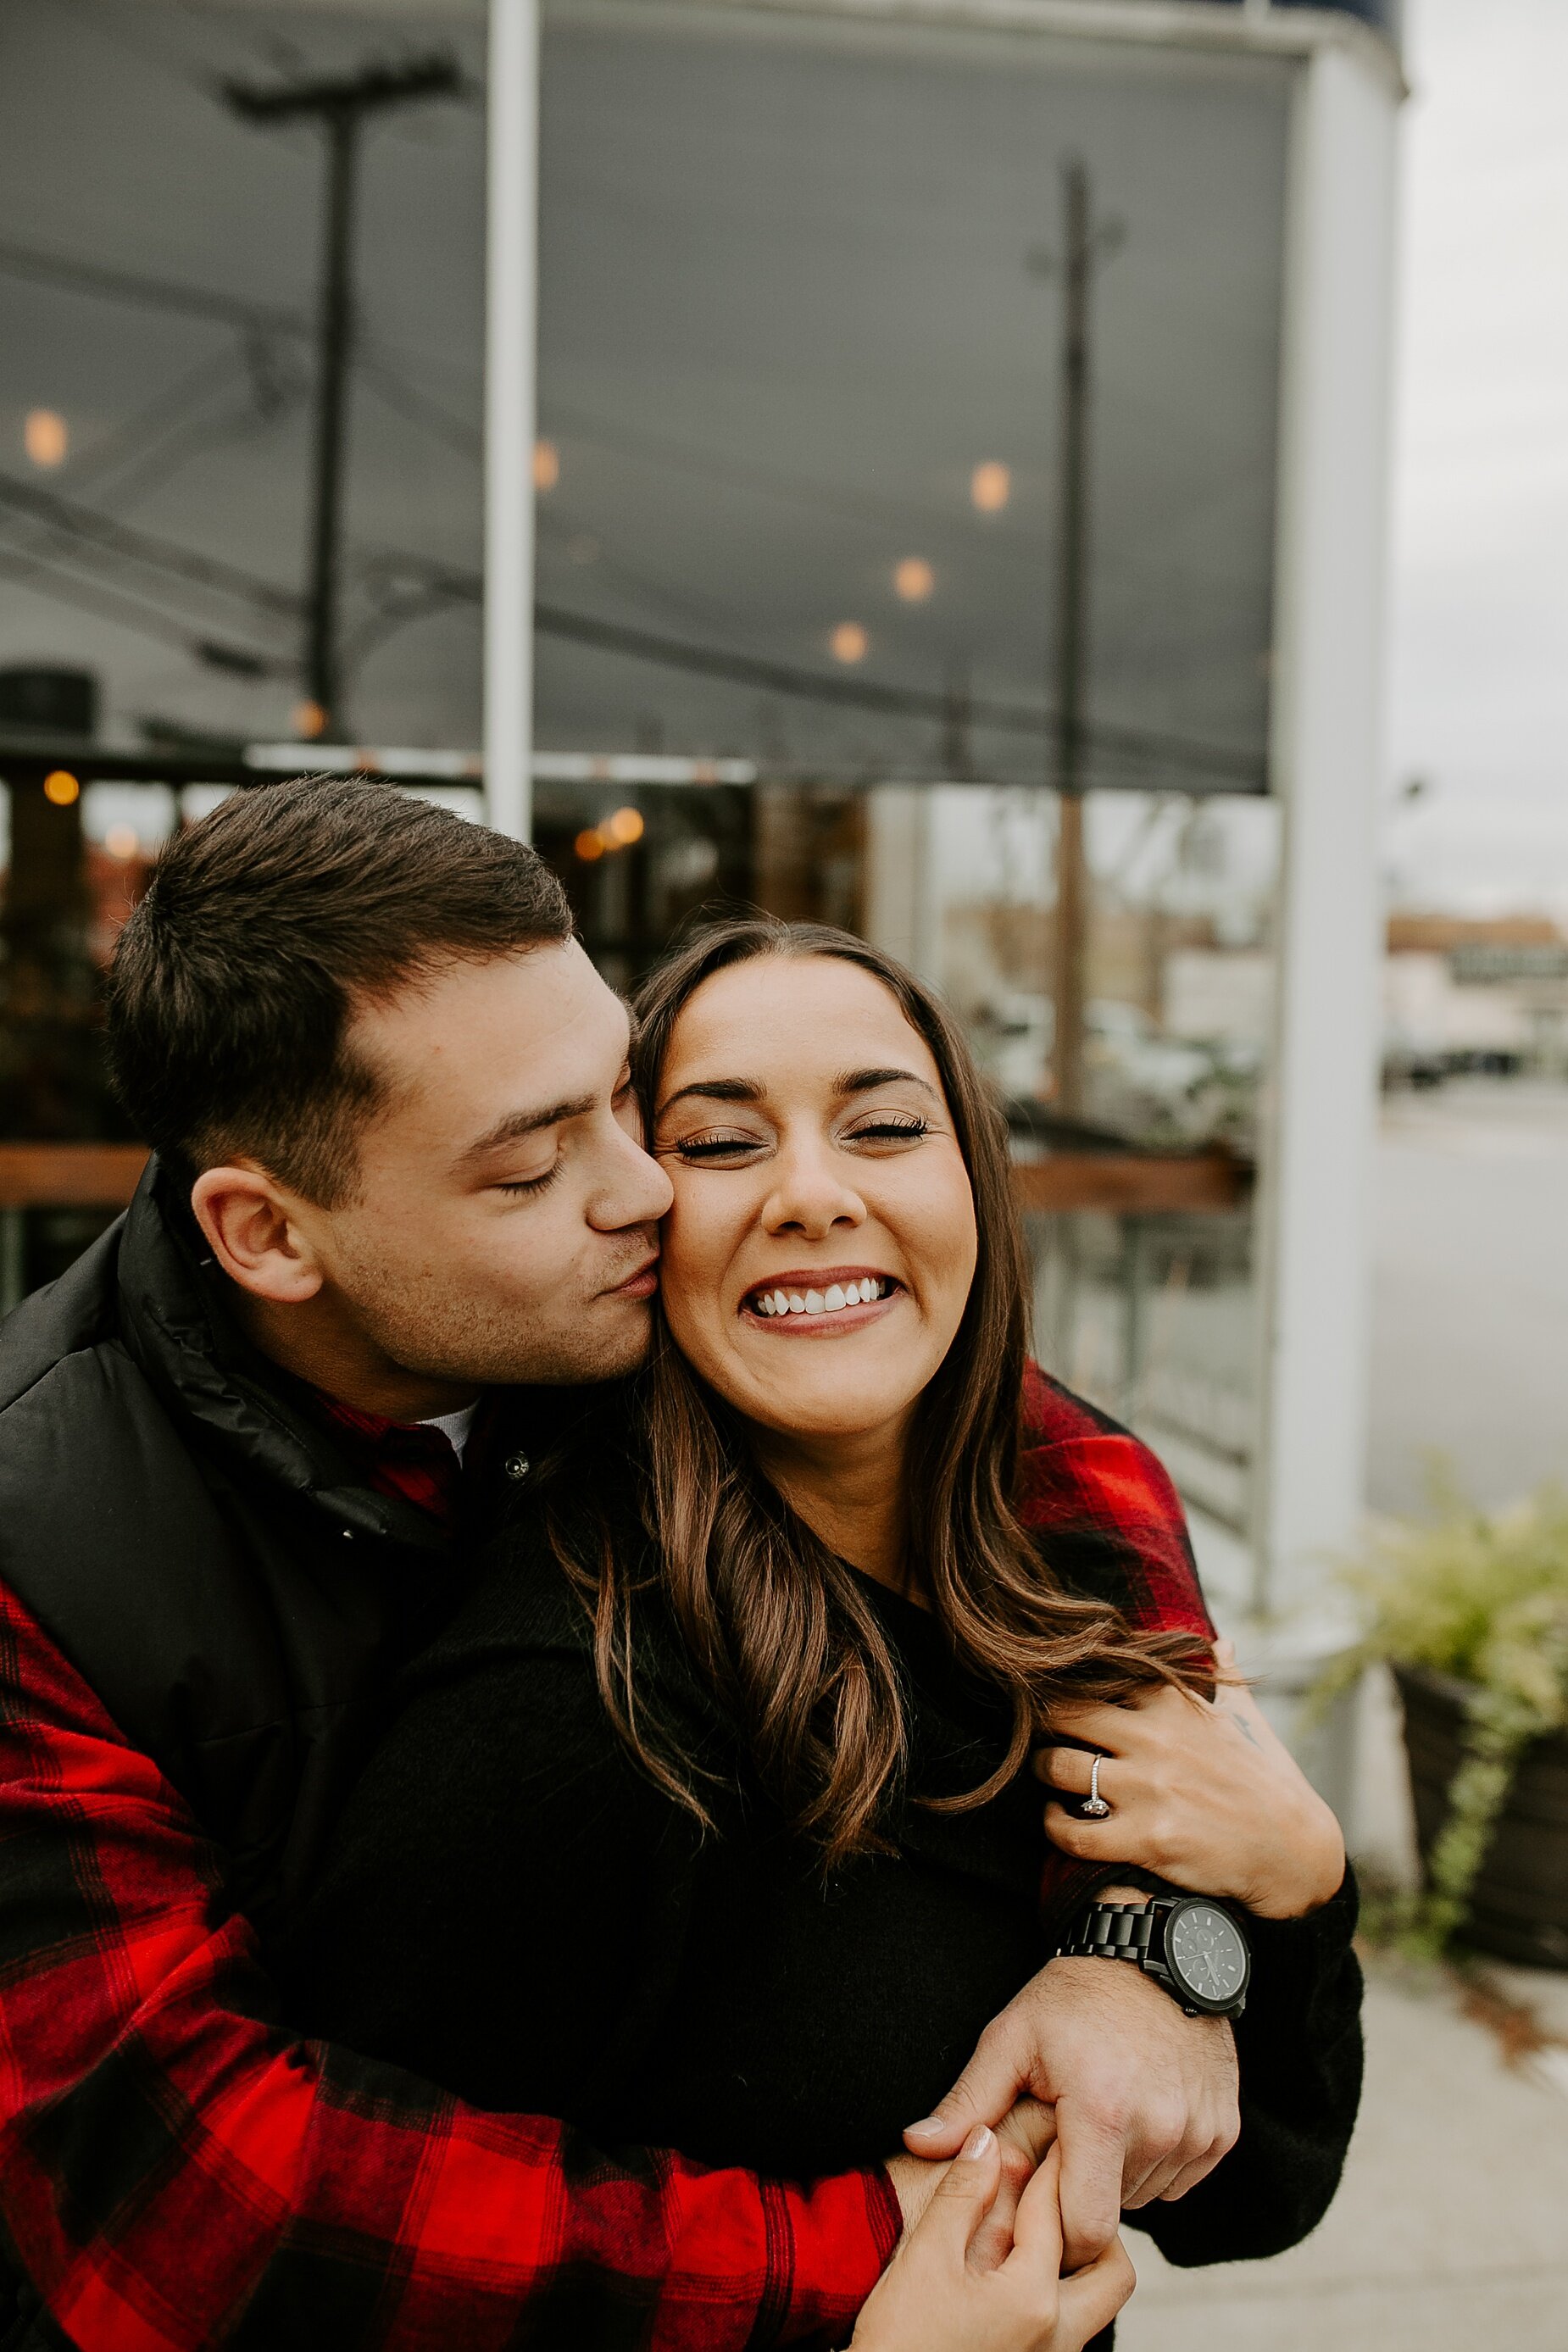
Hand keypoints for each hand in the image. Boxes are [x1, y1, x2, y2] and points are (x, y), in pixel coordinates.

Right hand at [855, 2137, 1133, 2351]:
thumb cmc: (898, 2343)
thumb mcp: (924, 2257)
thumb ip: (962, 2195)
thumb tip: (986, 2143)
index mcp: (1033, 2299)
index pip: (1056, 2215)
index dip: (1052, 2165)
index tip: (1054, 2135)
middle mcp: (1057, 2336)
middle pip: (1111, 2271)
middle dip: (1093, 2224)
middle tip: (1060, 2193)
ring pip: (1095, 2303)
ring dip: (1079, 2262)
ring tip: (1040, 2229)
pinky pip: (1070, 2324)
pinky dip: (1059, 2289)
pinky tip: (1018, 2270)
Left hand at [903, 1954, 1237, 2268]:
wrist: (1150, 1949)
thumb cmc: (1073, 1995)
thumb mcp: (1012, 2039)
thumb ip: (968, 2101)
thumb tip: (917, 2145)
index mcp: (1103, 2113)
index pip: (1085, 2229)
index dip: (1055, 2229)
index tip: (1038, 2195)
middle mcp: (1161, 2128)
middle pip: (1116, 2212)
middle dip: (1084, 2191)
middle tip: (1065, 2141)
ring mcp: (1199, 2130)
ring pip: (1149, 2195)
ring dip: (1121, 2174)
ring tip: (1100, 2118)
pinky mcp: (1223, 2128)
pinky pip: (1183, 2176)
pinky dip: (1157, 2160)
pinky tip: (1136, 2113)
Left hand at [1034, 1643, 1345, 1918]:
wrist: (1296, 1851)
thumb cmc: (1269, 1780)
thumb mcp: (1248, 1718)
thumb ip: (1224, 1677)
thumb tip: (1221, 1642)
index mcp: (1175, 1705)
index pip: (1101, 1673)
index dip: (1070, 1678)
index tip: (1052, 1683)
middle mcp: (1156, 1740)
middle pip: (1064, 1714)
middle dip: (1043, 1722)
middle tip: (1039, 1733)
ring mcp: (1149, 1790)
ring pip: (1057, 1768)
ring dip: (1041, 1772)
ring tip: (1046, 1775)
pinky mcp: (1147, 1840)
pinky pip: (1073, 1832)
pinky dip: (1054, 1828)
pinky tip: (1058, 1822)